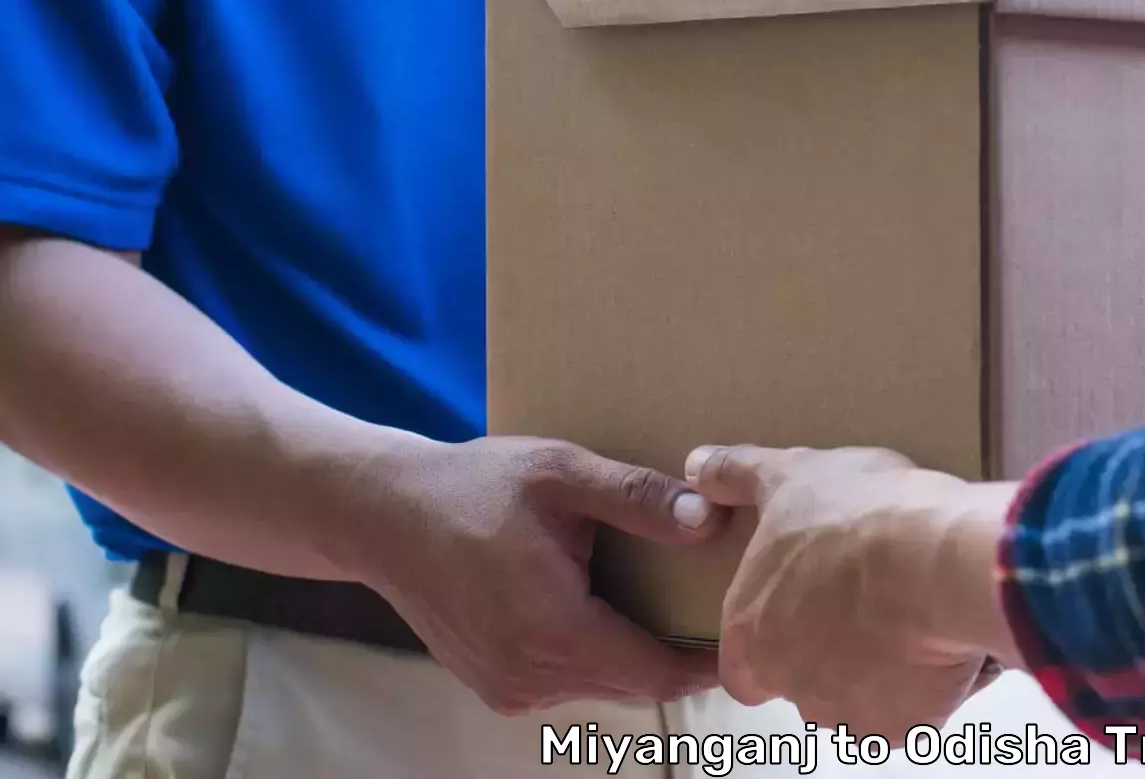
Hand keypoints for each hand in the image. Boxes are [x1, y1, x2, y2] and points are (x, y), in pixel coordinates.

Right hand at [327, 434, 727, 713]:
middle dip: (680, 656)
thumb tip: (709, 516)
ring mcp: (510, 688)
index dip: (706, 661)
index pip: (655, 672)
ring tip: (679, 607)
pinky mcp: (496, 684)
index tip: (747, 632)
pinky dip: (598, 654)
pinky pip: (567, 680)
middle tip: (724, 613)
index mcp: (554, 632)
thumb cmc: (472, 486)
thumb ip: (636, 497)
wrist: (382, 513)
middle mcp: (531, 677)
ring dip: (638, 654)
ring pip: (602, 684)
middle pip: (634, 683)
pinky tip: (614, 608)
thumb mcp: (560, 473)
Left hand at [684, 444, 1018, 742]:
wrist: (935, 560)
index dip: (772, 641)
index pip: (743, 665)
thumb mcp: (791, 475)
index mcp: (750, 632)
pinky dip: (922, 687)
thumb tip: (698, 465)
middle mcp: (788, 682)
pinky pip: (909, 714)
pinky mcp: (900, 726)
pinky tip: (938, 640)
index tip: (806, 609)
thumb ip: (737, 475)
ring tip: (909, 616)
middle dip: (831, 654)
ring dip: (876, 671)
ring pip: (856, 702)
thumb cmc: (859, 517)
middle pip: (802, 682)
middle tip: (866, 603)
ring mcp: (844, 710)